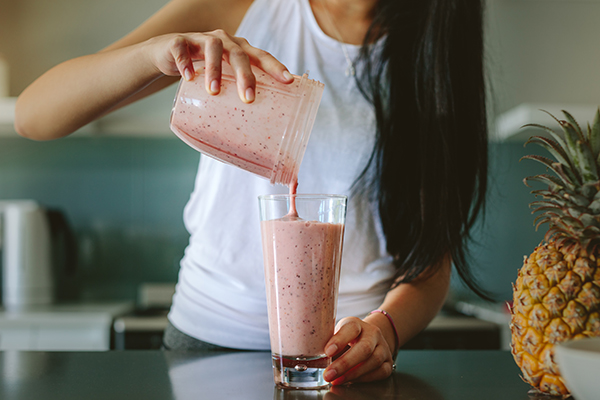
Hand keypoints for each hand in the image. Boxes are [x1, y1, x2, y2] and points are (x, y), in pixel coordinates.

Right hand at [144, 30, 293, 101]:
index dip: (275, 66)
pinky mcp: (179, 42)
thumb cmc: (204, 69)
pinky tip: (189, 77)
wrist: (168, 53)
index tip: (288, 81)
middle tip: (248, 98)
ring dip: (215, 69)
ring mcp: (201, 39)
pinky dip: (185, 62)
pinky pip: (182, 49)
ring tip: (214, 91)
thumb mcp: (223, 79)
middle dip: (245, 75)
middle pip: (239, 54)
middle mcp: (224, 41)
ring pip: (212, 48)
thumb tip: (251, 135)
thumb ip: (235, 95)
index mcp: (239, 50)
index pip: (261, 56)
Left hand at [323, 317, 395, 384]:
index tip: (327, 351)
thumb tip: (313, 359)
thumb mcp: (338, 333)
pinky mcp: (388, 361)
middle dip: (345, 364)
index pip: (351, 328)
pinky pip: (381, 372)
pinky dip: (365, 378)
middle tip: (329, 374)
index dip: (339, 340)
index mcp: (357, 324)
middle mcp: (373, 333)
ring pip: (374, 360)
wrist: (370, 337)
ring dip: (354, 374)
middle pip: (364, 348)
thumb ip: (329, 343)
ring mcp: (383, 347)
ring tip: (337, 380)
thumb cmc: (348, 337)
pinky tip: (352, 381)